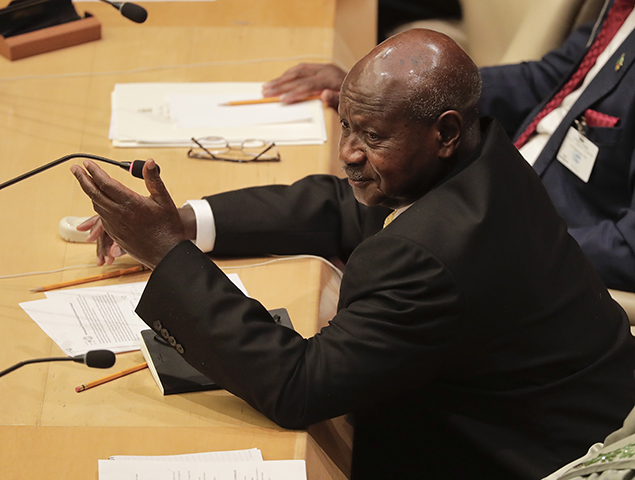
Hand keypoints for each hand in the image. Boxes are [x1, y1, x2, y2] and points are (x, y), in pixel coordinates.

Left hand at [71, 159, 185, 268]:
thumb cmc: (168, 228)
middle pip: (94, 193)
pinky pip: (101, 217)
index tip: (87, 163)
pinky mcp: (115, 234)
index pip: (106, 183)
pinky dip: (97, 205)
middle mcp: (119, 214)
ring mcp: (115, 225)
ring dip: (88, 191)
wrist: (166, 254)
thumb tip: (149, 162)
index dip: (95, 171)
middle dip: (82, 178)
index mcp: (131, 204)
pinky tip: (98, 201)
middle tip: (75, 168)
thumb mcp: (164, 200)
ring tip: (85, 182)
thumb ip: (154, 179)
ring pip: (95, 205)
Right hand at [262, 63, 346, 109]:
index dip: (293, 93)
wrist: (365, 90)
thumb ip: (335, 100)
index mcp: (332, 79)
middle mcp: (326, 70)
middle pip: (299, 76)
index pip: (308, 85)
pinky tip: (279, 81)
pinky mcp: (321, 68)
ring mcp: (323, 67)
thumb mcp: (347, 105)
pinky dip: (288, 75)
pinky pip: (301, 69)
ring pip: (297, 70)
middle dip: (281, 85)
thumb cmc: (354, 102)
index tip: (281, 100)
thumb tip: (323, 95)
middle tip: (266, 92)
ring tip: (266, 87)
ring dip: (281, 79)